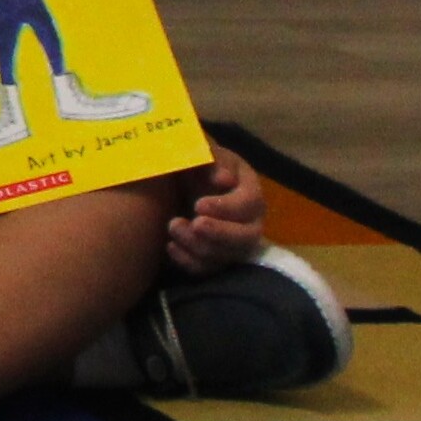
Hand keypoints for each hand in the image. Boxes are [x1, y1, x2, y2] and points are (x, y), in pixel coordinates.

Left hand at [160, 148, 273, 277]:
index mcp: (249, 191)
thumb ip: (211, 159)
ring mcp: (232, 243)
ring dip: (199, 246)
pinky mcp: (214, 257)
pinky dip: (189, 261)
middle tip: (194, 224)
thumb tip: (225, 179)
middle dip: (220, 234)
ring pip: (227, 257)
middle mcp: (248, 221)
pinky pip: (208, 269)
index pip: (250, 204)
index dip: (227, 207)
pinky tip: (169, 247)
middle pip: (246, 238)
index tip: (199, 205)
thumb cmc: (193, 162)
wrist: (175, 180)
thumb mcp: (200, 150)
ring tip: (172, 226)